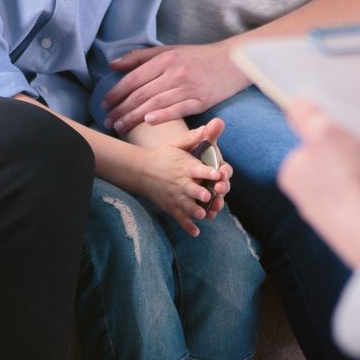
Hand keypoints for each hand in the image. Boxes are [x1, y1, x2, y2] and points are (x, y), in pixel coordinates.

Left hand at [104, 42, 249, 131]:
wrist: (232, 61)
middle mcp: (175, 72)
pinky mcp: (201, 100)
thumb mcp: (170, 51)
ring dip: (135, 116)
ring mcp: (188, 87)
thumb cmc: (198, 57)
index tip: (104, 104)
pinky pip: (178, 109)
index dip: (116, 92)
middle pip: (142, 93)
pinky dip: (163, 116)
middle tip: (107, 121)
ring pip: (156, 103)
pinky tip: (149, 122)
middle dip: (121, 109)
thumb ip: (141, 57)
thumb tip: (113, 64)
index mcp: (165, 59)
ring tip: (120, 126)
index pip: (134, 78)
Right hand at [128, 118, 228, 235]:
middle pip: (192, 190)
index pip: (198, 169)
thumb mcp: (176, 144)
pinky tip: (196, 233)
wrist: (141, 170)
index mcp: (185, 167)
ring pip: (187, 206)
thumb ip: (192, 137)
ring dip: (194, 211)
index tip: (218, 173)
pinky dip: (187, 226)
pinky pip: (180, 219)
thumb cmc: (163, 155)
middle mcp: (181, 183)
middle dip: (200, 193)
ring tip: (202, 214)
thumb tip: (207, 127)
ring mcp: (175, 196)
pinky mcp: (171, 207)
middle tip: (208, 195)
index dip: (208, 172)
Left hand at [277, 100, 359, 267]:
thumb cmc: (349, 183)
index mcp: (291, 174)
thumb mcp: (326, 134)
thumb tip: (297, 105)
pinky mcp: (351, 229)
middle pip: (328, 162)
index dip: (329, 135)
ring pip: (347, 182)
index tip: (344, 138)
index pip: (308, 143)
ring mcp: (329, 216)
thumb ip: (308, 117)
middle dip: (346, 156)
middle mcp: (304, 198)